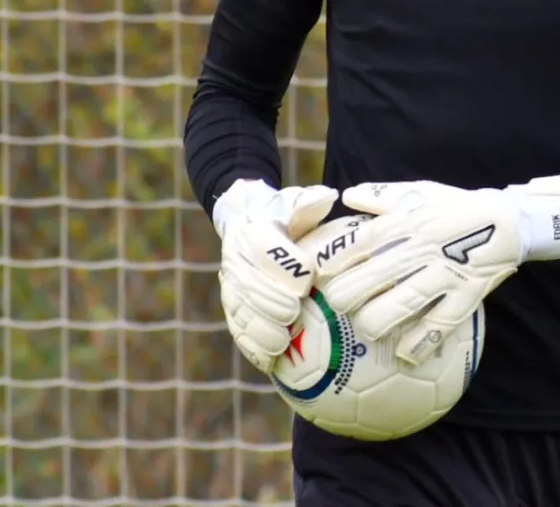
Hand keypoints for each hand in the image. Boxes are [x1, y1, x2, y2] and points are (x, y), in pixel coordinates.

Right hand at [213, 178, 338, 371]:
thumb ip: (310, 201)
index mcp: (253, 232)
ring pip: (240, 312)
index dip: (284, 266)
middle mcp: (236, 260)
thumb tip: (329, 197)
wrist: (246, 221)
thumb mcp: (296, 201)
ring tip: (280, 343)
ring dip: (258, 330)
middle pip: (249, 286)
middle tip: (292, 313)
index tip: (306, 279)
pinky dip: (251, 347)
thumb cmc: (284, 214)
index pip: (265, 250)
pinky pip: (238, 330)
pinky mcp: (232, 308)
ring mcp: (231, 287)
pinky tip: (269, 361)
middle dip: (270, 301)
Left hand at [317, 176, 559, 365]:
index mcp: (410, 221)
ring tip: (364, 329)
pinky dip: (419, 342)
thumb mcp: (423, 192)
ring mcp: (446, 274)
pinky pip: (440, 325)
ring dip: (376, 320)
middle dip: (346, 295)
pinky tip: (403, 355)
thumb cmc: (459, 206)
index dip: (335, 259)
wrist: (511, 221)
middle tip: (333, 306)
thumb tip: (348, 196)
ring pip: (402, 303)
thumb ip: (384, 195)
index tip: (316, 273)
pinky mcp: (466, 296)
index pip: (364, 241)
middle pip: (375, 276)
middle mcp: (424, 248)